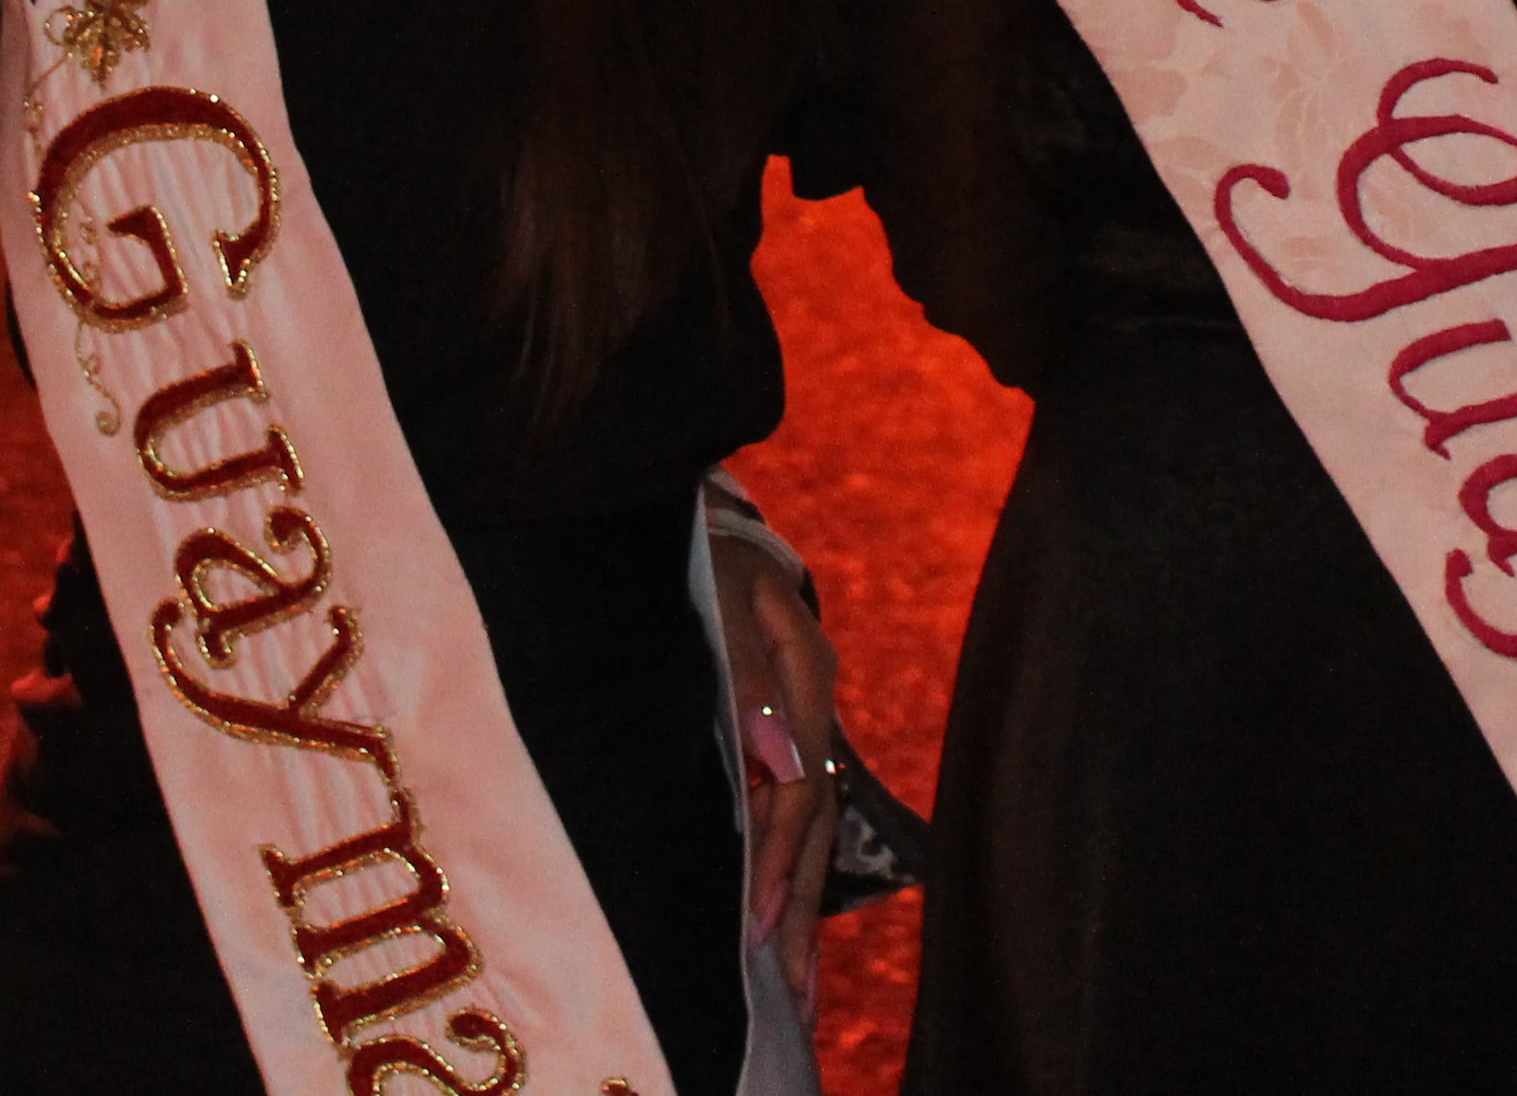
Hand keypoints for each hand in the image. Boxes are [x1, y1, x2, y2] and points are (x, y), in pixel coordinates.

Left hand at [709, 531, 843, 1003]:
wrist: (703, 523)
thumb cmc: (700, 555)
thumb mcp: (720, 595)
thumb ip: (744, 674)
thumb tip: (782, 760)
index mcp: (806, 671)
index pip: (800, 786)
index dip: (778, 858)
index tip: (757, 925)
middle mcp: (811, 706)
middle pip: (816, 823)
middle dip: (803, 910)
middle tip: (791, 994)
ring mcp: (799, 723)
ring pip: (809, 829)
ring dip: (801, 907)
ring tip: (796, 990)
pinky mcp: (776, 737)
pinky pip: (789, 816)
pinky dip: (785, 874)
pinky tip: (781, 927)